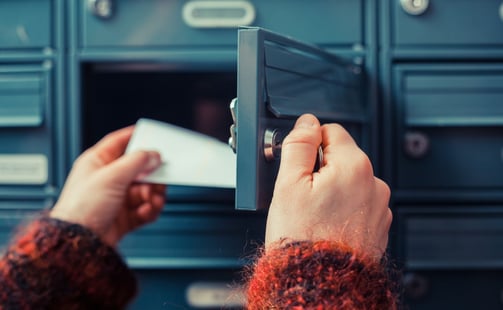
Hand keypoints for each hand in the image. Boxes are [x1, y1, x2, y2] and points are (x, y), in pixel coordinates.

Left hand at [50, 126, 165, 246]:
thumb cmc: (82, 208)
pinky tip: (149, 210)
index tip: (152, 135)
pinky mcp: (124, 217)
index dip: (135, 137)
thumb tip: (153, 154)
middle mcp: (107, 179)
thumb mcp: (112, 176)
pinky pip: (145, 209)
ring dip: (153, 194)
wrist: (79, 243)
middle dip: (151, 175)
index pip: (119, 143)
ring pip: (145, 190)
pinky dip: (151, 209)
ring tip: (153, 198)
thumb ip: (137, 162)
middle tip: (160, 176)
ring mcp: (116, 199)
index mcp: (97, 163)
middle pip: (138, 169)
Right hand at [266, 114, 391, 258]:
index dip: (309, 145)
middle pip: (341, 157)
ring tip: (314, 214)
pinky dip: (343, 209)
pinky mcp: (378, 226)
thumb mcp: (288, 184)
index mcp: (354, 166)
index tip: (298, 165)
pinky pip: (358, 204)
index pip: (331, 131)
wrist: (320, 283)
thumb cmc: (302, 238)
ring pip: (349, 182)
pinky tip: (326, 224)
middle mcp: (375, 183)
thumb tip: (307, 122)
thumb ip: (299, 145)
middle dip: (320, 169)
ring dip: (332, 190)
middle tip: (301, 195)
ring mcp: (379, 207)